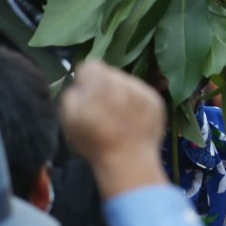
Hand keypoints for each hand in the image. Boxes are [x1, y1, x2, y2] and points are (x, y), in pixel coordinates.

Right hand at [60, 61, 168, 198]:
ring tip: (120, 117)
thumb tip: (81, 85)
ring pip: (127, 82)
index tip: (87, 96)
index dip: (86, 80)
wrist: (129, 161)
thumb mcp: (68, 117)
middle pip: (110, 73)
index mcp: (99, 82)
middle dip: (105, 86)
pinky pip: (143, 93)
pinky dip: (137, 103)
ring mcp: (143, 90)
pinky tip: (134, 120)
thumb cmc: (94, 141)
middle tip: (104, 109)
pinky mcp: (157, 100)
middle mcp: (123, 80)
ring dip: (122, 93)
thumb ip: (72, 93)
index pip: (90, 65)